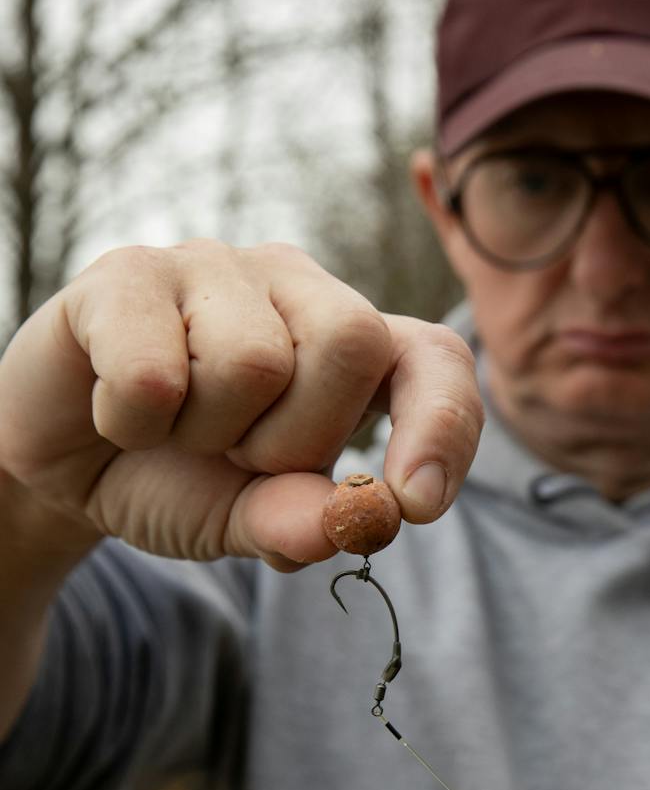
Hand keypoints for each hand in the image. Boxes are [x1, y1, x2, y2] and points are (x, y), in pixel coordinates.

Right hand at [0, 240, 483, 569]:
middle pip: (353, 343)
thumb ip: (304, 524)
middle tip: (241, 456)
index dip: (444, 424)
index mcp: (353, 343)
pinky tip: (119, 412)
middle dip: (298, 438)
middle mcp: (296, 284)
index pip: (435, 358)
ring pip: (254, 361)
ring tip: (176, 428)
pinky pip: (154, 372)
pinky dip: (132, 424)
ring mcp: (213, 265)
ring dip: (206, 433)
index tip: (416, 503)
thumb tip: (355, 523)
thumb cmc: (183, 478)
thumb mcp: (251, 522)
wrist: (67, 468)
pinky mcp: (127, 271)